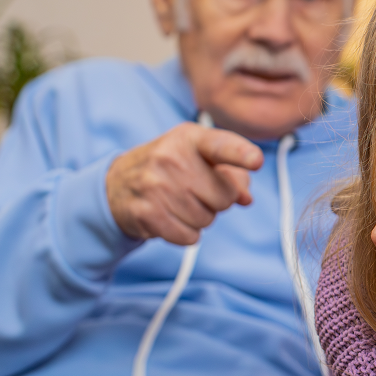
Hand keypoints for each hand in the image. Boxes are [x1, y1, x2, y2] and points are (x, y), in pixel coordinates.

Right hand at [106, 122, 262, 244]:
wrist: (118, 183)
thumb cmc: (173, 168)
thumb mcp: (201, 158)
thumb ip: (233, 174)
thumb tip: (246, 199)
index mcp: (190, 138)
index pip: (220, 146)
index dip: (241, 154)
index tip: (256, 161)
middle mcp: (170, 157)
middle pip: (224, 196)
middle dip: (218, 201)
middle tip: (197, 192)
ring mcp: (154, 184)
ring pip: (207, 219)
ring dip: (201, 218)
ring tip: (181, 203)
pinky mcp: (144, 212)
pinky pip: (188, 237)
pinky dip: (186, 234)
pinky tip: (172, 218)